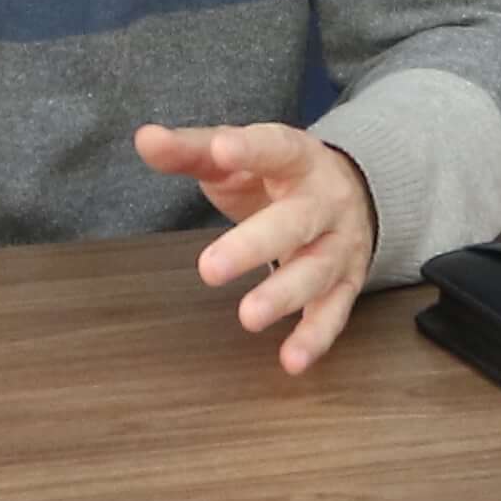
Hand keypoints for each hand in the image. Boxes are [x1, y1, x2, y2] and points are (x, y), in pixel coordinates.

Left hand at [139, 121, 378, 370]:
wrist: (355, 191)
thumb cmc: (279, 174)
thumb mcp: (239, 157)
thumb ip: (191, 150)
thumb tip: (145, 139)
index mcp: (298, 158)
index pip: (275, 148)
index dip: (249, 149)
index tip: (221, 151)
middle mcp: (326, 201)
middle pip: (294, 222)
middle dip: (255, 245)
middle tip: (209, 268)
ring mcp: (340, 244)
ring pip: (316, 271)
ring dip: (283, 296)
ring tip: (248, 317)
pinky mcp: (347, 282)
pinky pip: (333, 312)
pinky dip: (314, 337)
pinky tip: (291, 361)